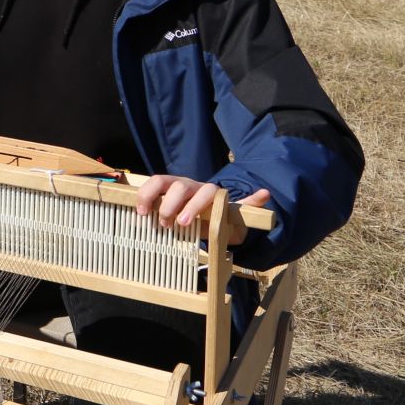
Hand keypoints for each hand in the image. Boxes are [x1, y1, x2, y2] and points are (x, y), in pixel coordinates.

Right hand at [134, 175, 271, 245]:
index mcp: (210, 191)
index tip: (185, 223)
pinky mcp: (161, 190)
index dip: (193, 206)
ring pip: (161, 181)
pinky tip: (139, 211)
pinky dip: (142, 196)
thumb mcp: (235, 215)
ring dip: (152, 197)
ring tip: (144, 215)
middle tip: (167, 223)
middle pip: (180, 186)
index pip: (204, 192)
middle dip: (171, 204)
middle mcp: (191, 185)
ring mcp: (174, 185)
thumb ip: (248, 206)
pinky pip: (150, 186)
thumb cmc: (220, 216)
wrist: (207, 213)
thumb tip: (265, 193)